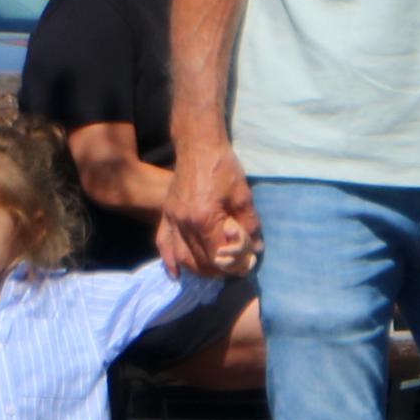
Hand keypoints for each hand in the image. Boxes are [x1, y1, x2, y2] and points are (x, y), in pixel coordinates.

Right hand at [159, 142, 257, 277]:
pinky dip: (169, 261)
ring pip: (181, 257)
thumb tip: (256, 249)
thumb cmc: (224, 169)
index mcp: (204, 219)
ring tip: (213, 271)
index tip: (245, 265)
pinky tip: (176, 273)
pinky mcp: (165, 214)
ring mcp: (171, 219)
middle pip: (199, 260)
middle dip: (217, 270)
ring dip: (197, 269)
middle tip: (232, 269)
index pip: (218, 255)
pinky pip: (163, 243)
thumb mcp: (243, 196)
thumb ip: (249, 225)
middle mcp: (184, 223)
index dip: (233, 264)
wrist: (198, 146)